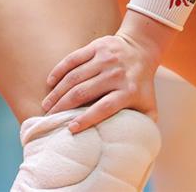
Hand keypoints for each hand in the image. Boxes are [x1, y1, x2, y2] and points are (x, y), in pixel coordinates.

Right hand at [43, 32, 159, 132]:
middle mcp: (116, 73)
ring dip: (57, 93)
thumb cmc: (141, 84)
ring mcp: (106, 57)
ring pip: (75, 76)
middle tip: (50, 119)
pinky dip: (59, 71)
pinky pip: (73, 59)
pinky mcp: (97, 46)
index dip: (87, 119)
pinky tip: (49, 83)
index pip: (105, 107)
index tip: (70, 129)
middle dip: (63, 107)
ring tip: (47, 106)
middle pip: (84, 92)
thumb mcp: (148, 104)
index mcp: (129, 90)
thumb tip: (136, 150)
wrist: (142, 48)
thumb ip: (145, 125)